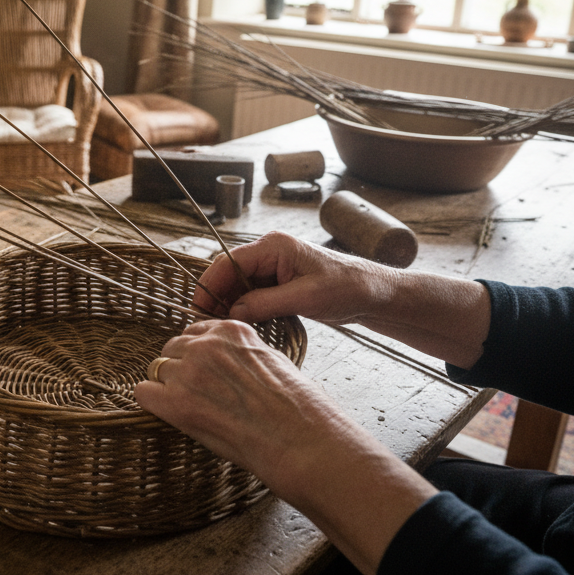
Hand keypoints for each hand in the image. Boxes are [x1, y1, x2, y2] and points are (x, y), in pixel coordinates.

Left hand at [134, 319, 354, 495]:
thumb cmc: (296, 407)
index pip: (195, 332)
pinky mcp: (176, 403)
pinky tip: (170, 414)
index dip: (198, 354)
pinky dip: (153, 403)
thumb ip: (240, 353)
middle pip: (173, 348)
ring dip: (168, 386)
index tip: (206, 373)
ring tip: (192, 408)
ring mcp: (189, 372)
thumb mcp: (272, 360)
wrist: (300, 439)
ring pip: (157, 369)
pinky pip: (143, 393)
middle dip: (180, 368)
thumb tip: (226, 361)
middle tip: (198, 394)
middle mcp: (206, 345)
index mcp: (231, 330)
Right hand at [202, 231, 490, 374]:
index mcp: (274, 246)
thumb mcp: (305, 298)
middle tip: (207, 325)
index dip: (209, 285)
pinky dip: (245, 308)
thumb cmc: (347, 288)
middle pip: (230, 273)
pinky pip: (253, 293)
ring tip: (223, 328)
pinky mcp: (280, 282)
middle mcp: (270, 252)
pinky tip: (243, 325)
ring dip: (230, 305)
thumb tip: (232, 312)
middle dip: (217, 297)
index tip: (198, 309)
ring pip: (239, 285)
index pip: (228, 262)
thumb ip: (265, 303)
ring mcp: (274, 267)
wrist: (375, 293)